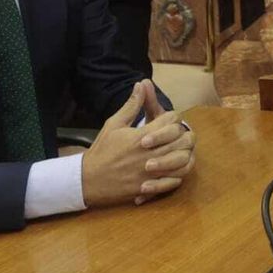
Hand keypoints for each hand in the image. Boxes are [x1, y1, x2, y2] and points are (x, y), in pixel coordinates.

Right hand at [80, 82, 196, 207]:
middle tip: (176, 134)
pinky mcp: (151, 187)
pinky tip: (175, 167)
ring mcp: (151, 172)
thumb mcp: (114, 124)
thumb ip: (132, 105)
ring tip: (178, 149)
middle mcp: (149, 154)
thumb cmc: (102, 150)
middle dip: (182, 134)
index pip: (171, 121)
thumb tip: (141, 84)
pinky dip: (179, 172)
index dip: (172, 118)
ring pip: (181, 161)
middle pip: (181, 140)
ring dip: (184, 153)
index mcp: (141, 136)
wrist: (88, 180)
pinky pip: (175, 180)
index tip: (168, 120)